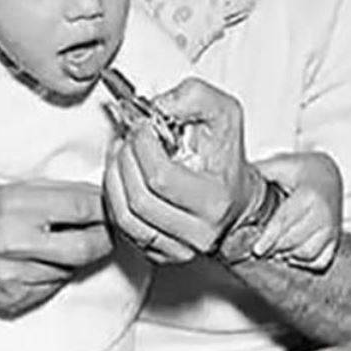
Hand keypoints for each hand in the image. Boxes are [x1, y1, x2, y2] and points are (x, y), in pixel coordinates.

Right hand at [0, 180, 110, 315]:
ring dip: (76, 255)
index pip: (82, 205)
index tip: (112, 204)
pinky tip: (39, 260)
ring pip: (72, 269)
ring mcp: (15, 276)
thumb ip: (56, 193)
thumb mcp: (14, 189)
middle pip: (87, 245)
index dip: (105, 206)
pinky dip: (55, 273)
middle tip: (106, 228)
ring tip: (60, 240)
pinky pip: (53, 286)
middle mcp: (16, 242)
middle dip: (105, 236)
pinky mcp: (14, 300)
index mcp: (16, 206)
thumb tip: (98, 196)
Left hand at [103, 77, 257, 263]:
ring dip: (114, 177)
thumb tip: (157, 106)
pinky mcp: (161, 253)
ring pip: (126, 218)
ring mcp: (178, 247)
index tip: (142, 126)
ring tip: (121, 153)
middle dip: (125, 158)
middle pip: (139, 199)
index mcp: (215, 200)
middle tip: (128, 136)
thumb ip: (193, 97)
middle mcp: (198, 232)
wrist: (237, 198)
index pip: (161, 177)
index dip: (142, 146)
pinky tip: (123, 175)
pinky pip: (123, 230)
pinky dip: (114, 197)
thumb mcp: (223, 113)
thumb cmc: (226, 158)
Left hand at [251, 151, 342, 271]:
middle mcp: (324, 215)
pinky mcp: (335, 240)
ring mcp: (332, 230)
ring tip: (270, 251)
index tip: (256, 249)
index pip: (285, 222)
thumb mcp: (280, 165)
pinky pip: (320, 261)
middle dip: (274, 248)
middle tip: (257, 249)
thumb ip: (258, 173)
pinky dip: (303, 263)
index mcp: (309, 196)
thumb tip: (230, 182)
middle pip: (294, 241)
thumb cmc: (301, 168)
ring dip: (287, 256)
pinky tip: (288, 255)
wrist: (328, 173)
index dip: (268, 238)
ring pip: (307, 255)